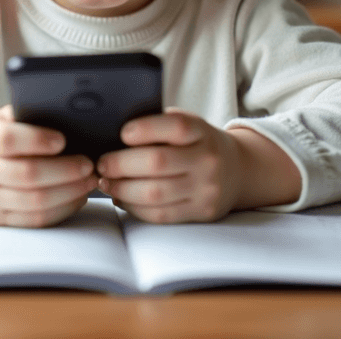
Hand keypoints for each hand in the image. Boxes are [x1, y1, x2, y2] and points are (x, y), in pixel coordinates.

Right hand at [0, 106, 97, 227]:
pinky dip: (62, 209)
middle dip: (65, 170)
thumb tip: (67, 109)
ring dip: (69, 192)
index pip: (7, 140)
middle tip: (89, 163)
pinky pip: (35, 220)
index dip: (37, 140)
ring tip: (91, 180)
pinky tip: (78, 197)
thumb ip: (23, 113)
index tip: (63, 140)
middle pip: (26, 174)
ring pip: (35, 202)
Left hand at [95, 108, 245, 223]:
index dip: (146, 129)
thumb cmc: (200, 143)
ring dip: (122, 189)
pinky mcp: (201, 212)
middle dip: (121, 164)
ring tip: (106, 183)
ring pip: (155, 193)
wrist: (239, 170)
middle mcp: (207, 160)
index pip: (176, 127)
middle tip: (102, 164)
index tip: (122, 133)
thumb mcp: (191, 125)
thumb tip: (113, 130)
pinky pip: (161, 215)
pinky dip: (134, 208)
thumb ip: (162, 124)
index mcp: (202, 132)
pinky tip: (121, 198)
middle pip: (157, 162)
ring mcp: (206, 189)